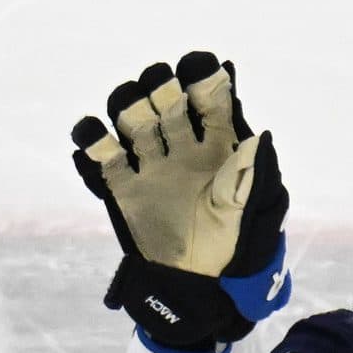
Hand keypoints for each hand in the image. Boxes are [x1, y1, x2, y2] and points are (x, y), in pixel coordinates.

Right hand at [71, 51, 291, 351]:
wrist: (204, 285)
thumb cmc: (240, 241)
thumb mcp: (256, 206)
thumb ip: (257, 170)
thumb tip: (260, 135)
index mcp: (221, 146)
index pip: (211, 102)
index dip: (204, 80)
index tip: (198, 67)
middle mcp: (184, 148)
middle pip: (167, 102)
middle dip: (162, 89)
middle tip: (164, 90)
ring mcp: (152, 166)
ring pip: (133, 121)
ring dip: (128, 107)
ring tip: (130, 112)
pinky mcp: (124, 189)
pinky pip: (104, 159)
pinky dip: (93, 141)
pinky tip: (92, 135)